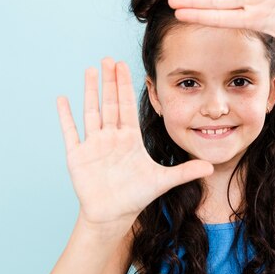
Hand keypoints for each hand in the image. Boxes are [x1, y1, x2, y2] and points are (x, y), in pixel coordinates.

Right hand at [56, 58, 213, 229]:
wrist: (112, 215)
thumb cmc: (135, 196)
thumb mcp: (162, 181)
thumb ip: (185, 172)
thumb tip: (212, 167)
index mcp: (129, 139)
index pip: (127, 106)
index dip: (125, 85)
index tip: (124, 65)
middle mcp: (111, 137)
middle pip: (110, 103)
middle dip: (109, 81)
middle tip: (107, 59)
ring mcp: (93, 145)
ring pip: (91, 112)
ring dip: (90, 91)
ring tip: (89, 70)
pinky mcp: (78, 156)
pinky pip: (71, 132)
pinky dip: (66, 117)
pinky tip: (62, 99)